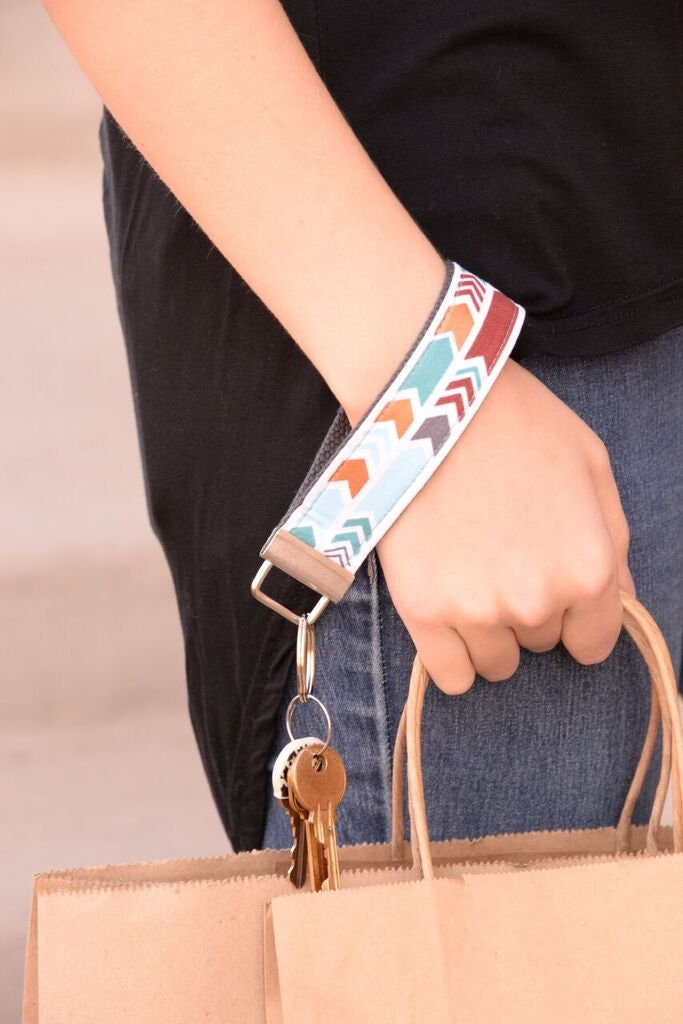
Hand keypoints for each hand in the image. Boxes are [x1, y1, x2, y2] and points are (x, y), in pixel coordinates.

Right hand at [375, 357, 635, 694]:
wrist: (428, 399)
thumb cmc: (517, 424)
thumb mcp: (592, 467)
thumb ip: (615, 543)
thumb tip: (622, 603)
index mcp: (588, 568)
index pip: (594, 642)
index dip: (575, 618)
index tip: (551, 590)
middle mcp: (538, 599)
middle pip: (541, 644)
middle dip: (528, 610)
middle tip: (500, 555)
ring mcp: (476, 608)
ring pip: (496, 663)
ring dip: (489, 632)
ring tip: (467, 573)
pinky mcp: (421, 609)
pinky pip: (450, 676)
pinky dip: (452, 659)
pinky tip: (445, 620)